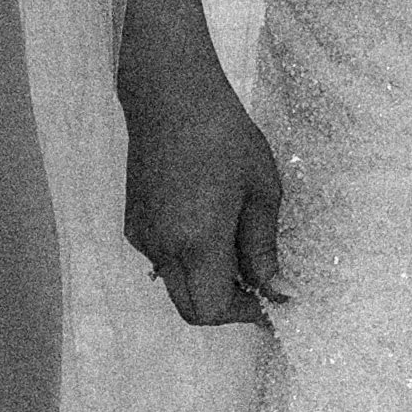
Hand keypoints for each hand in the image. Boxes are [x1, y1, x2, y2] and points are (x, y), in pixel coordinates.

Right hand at [122, 73, 287, 330]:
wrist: (171, 96)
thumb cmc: (225, 135)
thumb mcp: (261, 190)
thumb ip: (264, 248)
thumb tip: (278, 292)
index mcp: (197, 240)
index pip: (213, 309)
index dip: (245, 315)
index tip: (272, 303)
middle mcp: (162, 246)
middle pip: (190, 308)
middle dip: (227, 305)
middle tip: (259, 285)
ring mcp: (142, 236)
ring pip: (175, 286)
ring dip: (207, 283)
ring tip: (236, 247)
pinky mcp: (133, 223)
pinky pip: (163, 261)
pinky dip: (188, 261)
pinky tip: (207, 225)